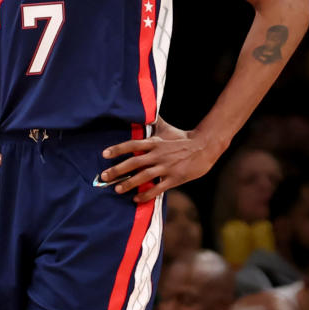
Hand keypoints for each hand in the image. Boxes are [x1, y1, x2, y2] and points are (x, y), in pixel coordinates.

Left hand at [99, 119, 223, 201]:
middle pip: (134, 162)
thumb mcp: (166, 129)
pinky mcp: (175, 178)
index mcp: (155, 142)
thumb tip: (144, 110)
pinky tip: (136, 199)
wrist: (204, 147)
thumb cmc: (183, 138)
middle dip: (118, 170)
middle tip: (104, 177)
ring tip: (117, 189)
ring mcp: (166, 167)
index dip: (118, 149)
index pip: (133, 144)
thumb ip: (153, 122)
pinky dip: (146, 194)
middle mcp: (158, 154)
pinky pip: (158, 188)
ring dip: (129, 183)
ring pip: (144, 176)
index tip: (104, 154)